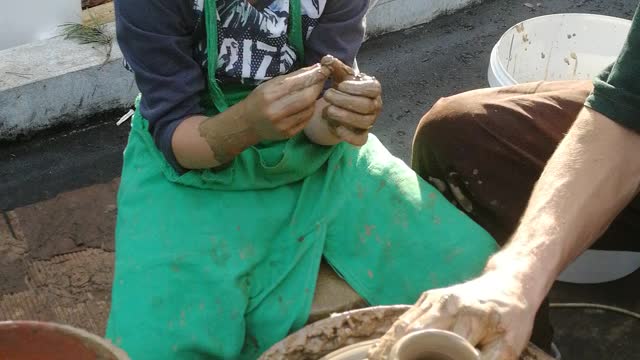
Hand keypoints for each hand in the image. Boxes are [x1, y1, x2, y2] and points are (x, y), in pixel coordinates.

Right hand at [242, 64, 329, 140]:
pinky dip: (310, 110)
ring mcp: (283, 124)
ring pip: (309, 109)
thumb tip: (314, 68)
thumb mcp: (270, 84)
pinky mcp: (289, 134)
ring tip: (312, 91)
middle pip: (307, 97)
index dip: (313, 76)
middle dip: (317, 87)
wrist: (247, 124)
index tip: (323, 70)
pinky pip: (306, 119)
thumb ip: (292, 77)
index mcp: (270, 94)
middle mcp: (276, 111)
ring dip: (314, 98)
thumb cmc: (259, 100)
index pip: (297, 83)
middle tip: (322, 80)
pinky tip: (307, 105)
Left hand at [321, 56, 382, 145]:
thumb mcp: (339, 75)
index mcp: (373, 89)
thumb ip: (334, 66)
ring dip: (343, 116)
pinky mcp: (362, 136)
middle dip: (345, 101)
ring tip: (327, 110)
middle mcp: (375, 106)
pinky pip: (359, 139)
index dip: (356, 88)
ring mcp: (370, 122)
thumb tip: (326, 59)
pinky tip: (335, 126)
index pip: (373, 89)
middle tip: (327, 95)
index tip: (340, 85)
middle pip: (366, 106)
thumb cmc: (344, 88)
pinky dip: (347, 135)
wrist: (340, 106)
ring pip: (363, 122)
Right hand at [368, 272, 537, 359]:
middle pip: (412, 336)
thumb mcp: (510, 344)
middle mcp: (446, 305)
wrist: (510, 283)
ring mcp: (433, 300)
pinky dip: (390, 336)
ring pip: (403, 327)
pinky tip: (380, 350)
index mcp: (468, 317)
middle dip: (397, 355)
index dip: (425, 359)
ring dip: (386, 347)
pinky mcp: (426, 299)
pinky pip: (404, 319)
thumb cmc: (511, 316)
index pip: (441, 349)